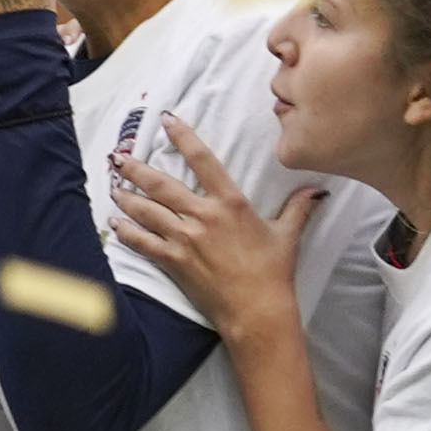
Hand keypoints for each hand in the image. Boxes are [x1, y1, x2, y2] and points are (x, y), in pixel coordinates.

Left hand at [107, 116, 313, 348]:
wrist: (256, 310)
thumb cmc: (273, 273)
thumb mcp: (288, 235)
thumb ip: (298, 207)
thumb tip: (317, 190)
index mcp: (230, 203)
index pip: (203, 160)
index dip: (183, 137)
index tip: (167, 120)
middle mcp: (203, 216)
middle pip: (161, 184)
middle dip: (135, 169)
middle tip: (118, 157)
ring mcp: (185, 239)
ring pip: (146, 210)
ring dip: (126, 197)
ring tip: (113, 187)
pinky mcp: (173, 261)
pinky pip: (142, 242)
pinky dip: (126, 231)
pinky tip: (115, 223)